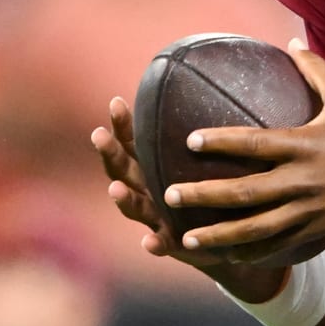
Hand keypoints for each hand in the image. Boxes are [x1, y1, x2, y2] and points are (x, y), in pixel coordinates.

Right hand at [90, 96, 228, 268]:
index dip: (121, 125)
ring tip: (115, 190)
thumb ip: (203, 130)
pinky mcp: (173, 243)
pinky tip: (149, 242)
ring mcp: (156, 217)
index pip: (132, 142)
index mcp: (151, 167)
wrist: (226, 235)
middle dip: (109, 153)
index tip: (116, 103)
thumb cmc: (211, 189)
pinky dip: (154, 243)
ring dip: (122, 198)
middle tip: (98, 136)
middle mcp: (147, 190)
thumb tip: (217, 81)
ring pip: (134, 206)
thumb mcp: (205, 157)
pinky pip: (161, 244)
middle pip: (122, 170)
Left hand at [169, 40, 324, 263]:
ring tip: (185, 237)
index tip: (189, 140)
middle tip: (170, 195)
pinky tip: (225, 256)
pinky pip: (277, 245)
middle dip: (205, 195)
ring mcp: (308, 210)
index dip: (220, 141)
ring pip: (255, 228)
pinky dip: (250, 253)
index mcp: (305, 145)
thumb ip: (316, 70)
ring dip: (218, 234)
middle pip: (245, 192)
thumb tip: (291, 42)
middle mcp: (302, 181)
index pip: (254, 143)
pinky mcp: (316, 230)